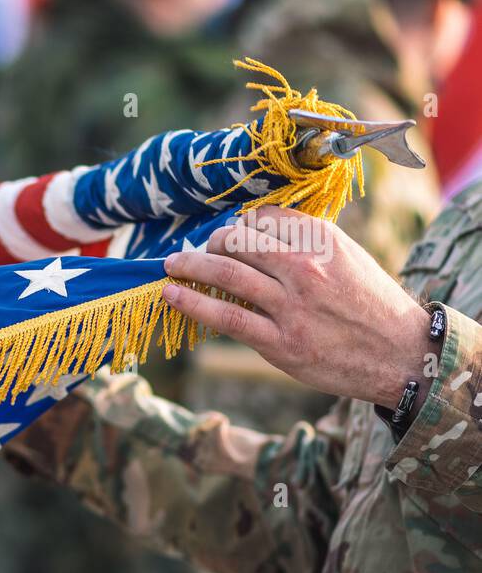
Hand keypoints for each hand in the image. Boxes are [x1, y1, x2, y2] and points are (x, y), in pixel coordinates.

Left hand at [161, 206, 434, 408]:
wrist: (399, 354)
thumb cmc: (367, 304)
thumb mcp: (346, 258)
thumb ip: (304, 243)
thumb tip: (253, 231)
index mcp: (323, 241)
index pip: (264, 218)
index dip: (239, 224)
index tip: (227, 233)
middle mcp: (305, 268)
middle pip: (238, 242)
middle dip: (210, 243)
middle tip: (195, 251)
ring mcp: (292, 307)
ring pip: (227, 274)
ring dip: (191, 266)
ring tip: (173, 265)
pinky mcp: (281, 342)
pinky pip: (226, 318)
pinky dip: (192, 303)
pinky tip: (173, 295)